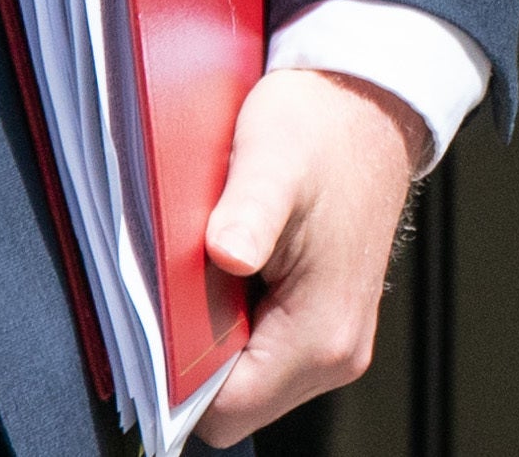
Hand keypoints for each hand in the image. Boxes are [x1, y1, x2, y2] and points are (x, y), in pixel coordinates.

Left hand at [191, 65, 422, 438]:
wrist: (366, 107)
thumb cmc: (320, 131)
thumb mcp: (272, 161)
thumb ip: (248, 214)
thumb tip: (227, 254)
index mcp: (321, 335)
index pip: (226, 412)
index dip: (178, 381)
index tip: (152, 324)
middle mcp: (335, 354)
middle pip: (235, 404)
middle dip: (193, 359)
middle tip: (175, 288)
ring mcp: (333, 342)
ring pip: (246, 380)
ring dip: (213, 339)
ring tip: (204, 269)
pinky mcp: (324, 322)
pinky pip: (261, 351)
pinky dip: (234, 322)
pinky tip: (227, 265)